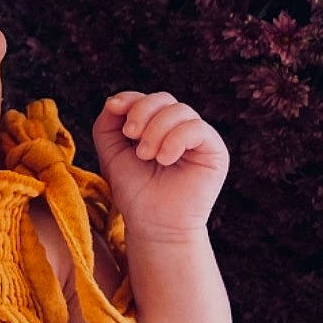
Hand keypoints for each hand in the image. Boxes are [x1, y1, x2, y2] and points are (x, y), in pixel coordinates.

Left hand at [91, 90, 227, 235]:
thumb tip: (116, 100)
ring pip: (180, 110)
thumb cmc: (134, 191)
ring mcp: (198, 139)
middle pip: (164, 99)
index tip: (115, 110)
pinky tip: (164, 159)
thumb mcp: (112, 153)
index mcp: (157, 127)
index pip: (148, 99)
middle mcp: (179, 129)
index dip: (131, 99)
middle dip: (142, 113)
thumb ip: (108, 123)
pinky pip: (197, 128)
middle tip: (131, 138)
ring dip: (156, 130)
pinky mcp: (215, 151)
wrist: (153, 224)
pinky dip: (176, 139)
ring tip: (146, 155)